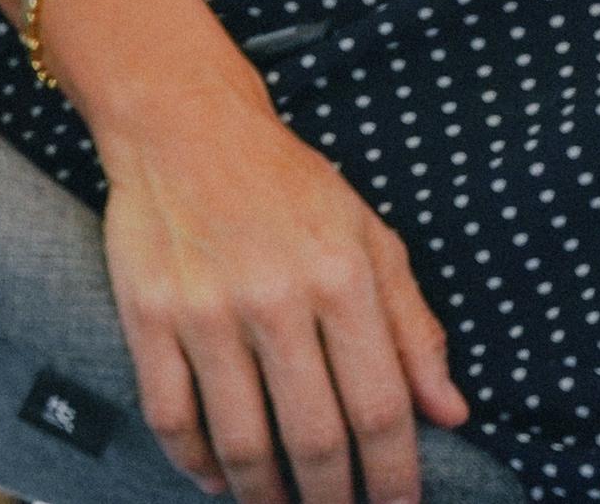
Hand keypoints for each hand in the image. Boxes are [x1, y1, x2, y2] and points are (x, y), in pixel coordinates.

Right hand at [96, 75, 465, 503]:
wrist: (189, 132)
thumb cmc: (294, 188)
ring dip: (266, 493)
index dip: (396, 471)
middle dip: (333, 497)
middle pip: (315, 434)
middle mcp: (277, 299)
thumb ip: (414, 328)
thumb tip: (452, 413)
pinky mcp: (147, 320)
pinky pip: (173, 417)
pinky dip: (196, 463)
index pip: (380, 403)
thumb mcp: (373, 239)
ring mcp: (206, 313)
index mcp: (344, 277)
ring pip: (240, 440)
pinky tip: (219, 480)